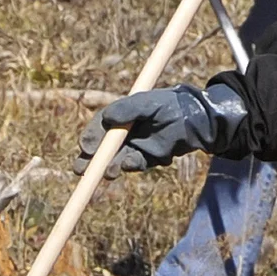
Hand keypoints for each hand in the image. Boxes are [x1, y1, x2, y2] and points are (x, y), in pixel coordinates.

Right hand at [78, 81, 245, 177]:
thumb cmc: (170, 105)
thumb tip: (106, 119)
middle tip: (80, 170)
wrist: (196, 119)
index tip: (85, 147)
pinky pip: (135, 164)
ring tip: (108, 172)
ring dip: (109, 166)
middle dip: (90, 160)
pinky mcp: (148, 157)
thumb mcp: (148, 103)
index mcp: (121, 116)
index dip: (90, 138)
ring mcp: (136, 145)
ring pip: (116, 159)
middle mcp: (125, 132)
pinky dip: (130, 165)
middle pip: (102, 148)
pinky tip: (126, 165)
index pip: (99, 127)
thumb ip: (127, 109)